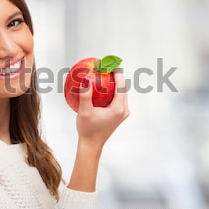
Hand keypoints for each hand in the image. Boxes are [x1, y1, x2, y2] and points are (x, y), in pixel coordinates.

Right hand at [67, 70, 128, 192]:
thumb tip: (86, 79)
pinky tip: (100, 86)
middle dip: (115, 75)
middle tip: (104, 66)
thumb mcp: (84, 112)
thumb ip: (85, 95)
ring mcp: (122, 112)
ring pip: (120, 92)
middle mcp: (124, 109)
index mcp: (119, 108)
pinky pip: (116, 98)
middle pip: (123, 87)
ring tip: (103, 73)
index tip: (109, 63)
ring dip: (113, 82)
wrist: (91, 145)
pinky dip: (110, 90)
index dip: (116, 72)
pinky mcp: (118, 114)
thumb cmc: (88, 130)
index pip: (121, 85)